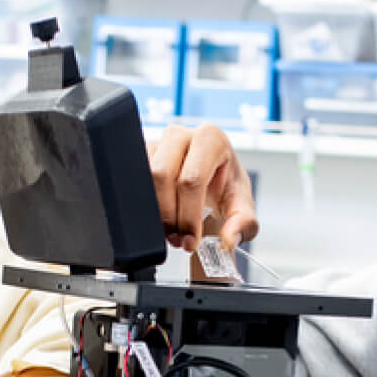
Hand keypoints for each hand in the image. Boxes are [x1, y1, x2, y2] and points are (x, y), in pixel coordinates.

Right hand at [148, 124, 258, 252]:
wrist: (212, 181)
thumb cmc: (227, 188)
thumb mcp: (241, 207)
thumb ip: (243, 224)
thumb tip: (228, 239)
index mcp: (211, 139)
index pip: (191, 179)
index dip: (188, 216)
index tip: (191, 241)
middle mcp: (181, 135)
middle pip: (162, 176)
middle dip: (169, 216)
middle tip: (178, 240)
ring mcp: (157, 142)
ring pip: (144, 177)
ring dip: (155, 212)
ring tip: (171, 232)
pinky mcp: (141, 154)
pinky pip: (133, 180)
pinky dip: (145, 206)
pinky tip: (160, 219)